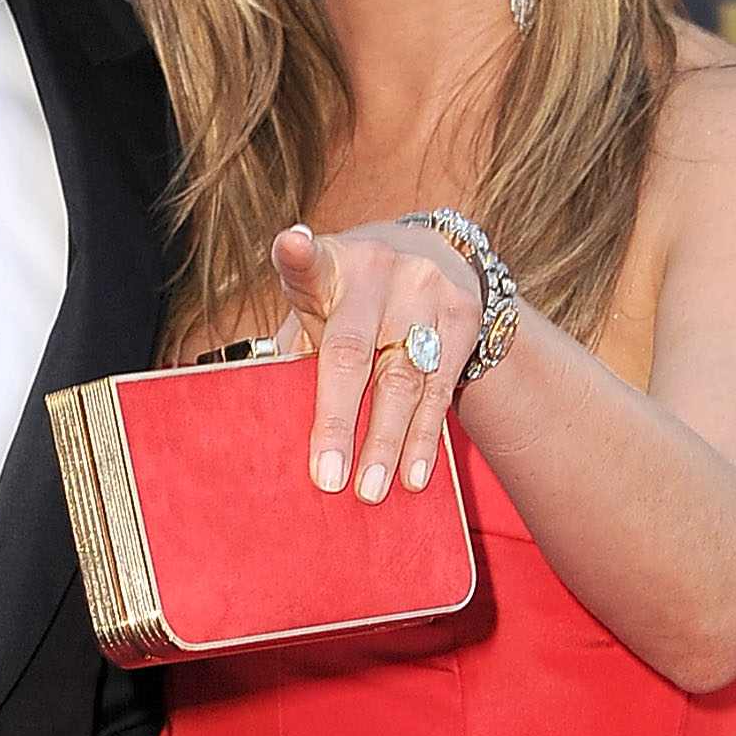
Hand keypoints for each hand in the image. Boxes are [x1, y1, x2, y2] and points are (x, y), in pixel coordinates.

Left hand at [271, 223, 481, 505]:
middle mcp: (377, 269)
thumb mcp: (322, 305)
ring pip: (403, 379)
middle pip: (354, 351)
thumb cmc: (352, 299)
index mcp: (329, 265)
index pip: (307, 261)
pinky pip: (441, 388)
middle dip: (339, 420)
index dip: (297, 253)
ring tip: (371, 491)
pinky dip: (424, 438)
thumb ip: (301, 346)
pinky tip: (413, 474)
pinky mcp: (462, 314)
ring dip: (387, 442)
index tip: (292, 244)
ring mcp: (425, 288)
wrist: (431, 255)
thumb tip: (272, 427)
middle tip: (329, 478)